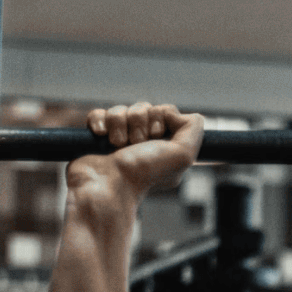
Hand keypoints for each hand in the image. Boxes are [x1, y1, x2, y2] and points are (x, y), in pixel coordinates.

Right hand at [67, 102, 204, 202]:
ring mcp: (118, 139)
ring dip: (119, 124)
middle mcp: (142, 143)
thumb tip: (174, 113)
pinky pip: (99, 114)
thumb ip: (194, 130)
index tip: (156, 138)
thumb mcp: (183, 155)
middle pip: (143, 108)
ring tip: (118, 145)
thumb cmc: (143, 174)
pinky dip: (99, 121)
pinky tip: (101, 135)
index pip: (165, 112)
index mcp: (164, 146)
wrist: (107, 184)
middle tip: (135, 144)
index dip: (160, 118)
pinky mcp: (97, 138)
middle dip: (139, 123)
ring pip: (120, 109)